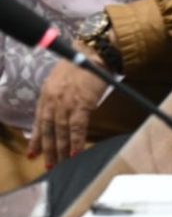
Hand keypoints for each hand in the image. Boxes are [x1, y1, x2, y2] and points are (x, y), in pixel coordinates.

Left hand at [29, 51, 110, 165]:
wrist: (93, 52)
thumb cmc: (80, 62)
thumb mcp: (59, 78)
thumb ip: (57, 95)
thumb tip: (60, 109)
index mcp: (46, 94)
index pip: (39, 121)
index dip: (36, 139)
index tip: (33, 153)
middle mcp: (52, 101)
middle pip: (48, 130)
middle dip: (47, 149)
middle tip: (48, 164)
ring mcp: (66, 104)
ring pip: (60, 132)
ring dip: (60, 149)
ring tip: (61, 163)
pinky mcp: (81, 104)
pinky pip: (77, 128)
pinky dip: (76, 141)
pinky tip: (75, 152)